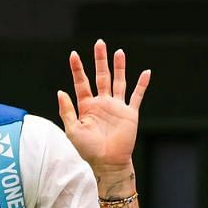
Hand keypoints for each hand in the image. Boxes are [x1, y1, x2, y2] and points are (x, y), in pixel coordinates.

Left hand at [57, 39, 150, 175]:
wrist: (108, 163)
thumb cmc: (88, 150)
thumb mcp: (72, 130)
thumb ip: (67, 110)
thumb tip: (60, 91)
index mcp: (87, 106)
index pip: (81, 82)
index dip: (77, 69)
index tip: (74, 54)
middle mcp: (102, 103)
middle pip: (101, 76)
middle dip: (100, 60)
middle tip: (99, 43)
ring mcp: (117, 107)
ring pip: (119, 82)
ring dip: (119, 67)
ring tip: (119, 52)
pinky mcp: (130, 113)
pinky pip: (137, 96)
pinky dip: (142, 85)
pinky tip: (146, 72)